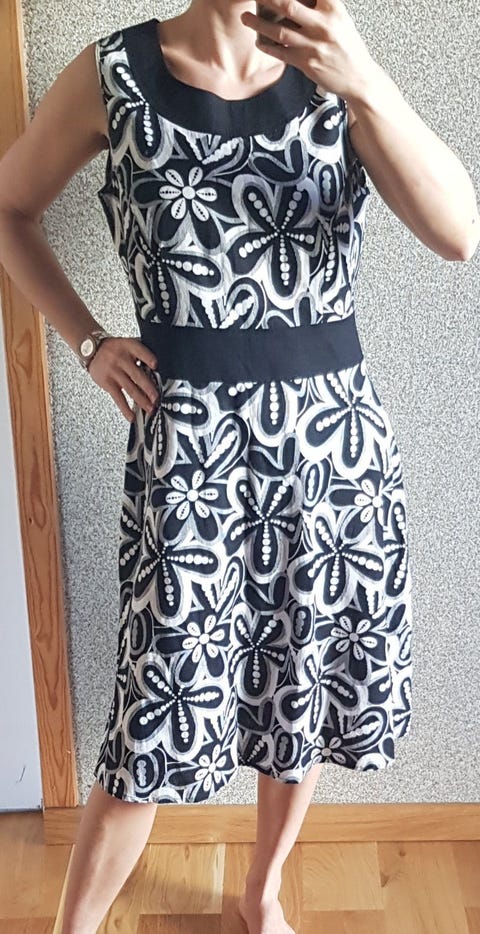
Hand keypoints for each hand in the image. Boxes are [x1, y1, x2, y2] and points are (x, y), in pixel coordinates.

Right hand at [87, 336, 159, 422]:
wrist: (91, 350)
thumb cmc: (114, 349)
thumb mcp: (128, 344)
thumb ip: (142, 353)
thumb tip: (158, 369)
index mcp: (129, 347)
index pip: (140, 352)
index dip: (148, 358)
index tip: (156, 366)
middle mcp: (121, 359)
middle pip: (137, 375)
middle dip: (149, 388)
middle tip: (157, 398)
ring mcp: (114, 372)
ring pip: (130, 388)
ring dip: (141, 401)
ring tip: (150, 409)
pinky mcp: (108, 383)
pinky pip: (118, 398)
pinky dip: (125, 409)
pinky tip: (132, 416)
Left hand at [241, 0, 377, 100]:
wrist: (358, 78)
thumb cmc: (349, 48)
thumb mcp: (341, 20)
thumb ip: (322, 7)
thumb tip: (301, 2)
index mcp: (333, 9)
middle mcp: (322, 25)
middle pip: (288, 4)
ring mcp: (312, 45)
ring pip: (279, 30)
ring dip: (259, 23)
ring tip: (245, 18)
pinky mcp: (305, 63)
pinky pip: (281, 52)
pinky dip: (267, 47)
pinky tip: (258, 41)